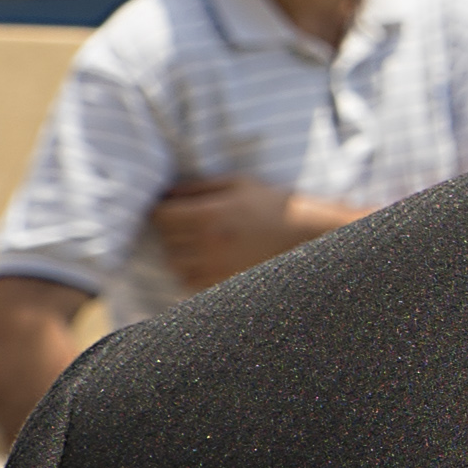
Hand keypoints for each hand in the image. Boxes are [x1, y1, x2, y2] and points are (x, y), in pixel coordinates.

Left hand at [148, 176, 354, 291]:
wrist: (306, 234)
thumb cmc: (272, 204)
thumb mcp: (239, 184)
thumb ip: (200, 187)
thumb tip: (167, 192)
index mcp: (210, 213)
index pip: (161, 215)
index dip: (161, 210)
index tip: (167, 208)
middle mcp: (208, 242)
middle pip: (165, 240)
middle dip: (170, 231)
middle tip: (182, 224)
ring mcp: (215, 266)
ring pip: (174, 264)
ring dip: (178, 253)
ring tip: (194, 243)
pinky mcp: (223, 282)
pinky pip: (189, 281)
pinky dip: (190, 271)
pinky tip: (205, 260)